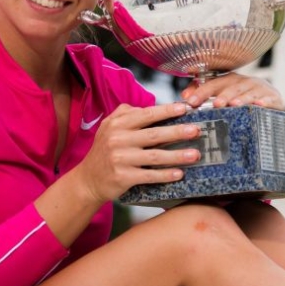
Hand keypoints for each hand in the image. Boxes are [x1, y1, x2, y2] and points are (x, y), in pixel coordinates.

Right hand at [77, 103, 200, 202]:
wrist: (88, 180)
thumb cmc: (104, 151)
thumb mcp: (108, 127)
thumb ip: (126, 113)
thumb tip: (150, 105)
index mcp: (117, 124)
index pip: (146, 114)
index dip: (166, 111)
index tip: (185, 108)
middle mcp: (118, 139)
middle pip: (154, 134)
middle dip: (177, 132)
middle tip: (196, 130)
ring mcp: (120, 159)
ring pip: (155, 156)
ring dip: (177, 155)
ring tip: (195, 154)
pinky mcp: (123, 177)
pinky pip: (149, 175)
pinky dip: (165, 174)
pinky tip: (179, 173)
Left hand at [180, 72, 284, 110]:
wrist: (273, 103)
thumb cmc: (244, 98)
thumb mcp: (225, 94)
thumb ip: (204, 93)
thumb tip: (184, 96)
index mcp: (230, 80)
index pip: (213, 83)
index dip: (201, 91)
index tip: (190, 101)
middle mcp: (244, 82)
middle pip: (232, 86)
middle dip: (223, 95)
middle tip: (215, 104)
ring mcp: (260, 89)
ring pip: (249, 93)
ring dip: (242, 98)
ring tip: (234, 105)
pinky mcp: (274, 98)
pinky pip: (269, 100)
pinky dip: (264, 102)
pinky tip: (259, 106)